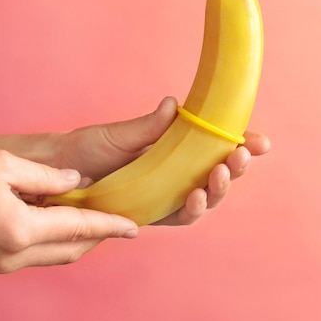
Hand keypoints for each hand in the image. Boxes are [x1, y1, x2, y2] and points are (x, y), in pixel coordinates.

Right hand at [0, 150, 137, 272]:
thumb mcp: (1, 164)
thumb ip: (46, 176)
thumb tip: (75, 183)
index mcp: (20, 229)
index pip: (80, 228)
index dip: (111, 225)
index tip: (134, 226)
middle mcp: (12, 255)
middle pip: (71, 249)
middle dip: (96, 235)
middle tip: (115, 217)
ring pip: (52, 256)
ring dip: (74, 239)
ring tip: (89, 217)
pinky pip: (31, 256)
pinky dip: (50, 241)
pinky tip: (52, 221)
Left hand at [51, 97, 270, 225]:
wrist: (59, 171)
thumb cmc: (88, 148)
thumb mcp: (120, 135)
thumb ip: (149, 127)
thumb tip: (174, 104)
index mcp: (175, 146)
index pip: (215, 145)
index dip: (242, 144)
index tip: (261, 141)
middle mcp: (176, 171)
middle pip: (218, 172)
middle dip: (236, 165)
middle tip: (241, 155)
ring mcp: (166, 194)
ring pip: (206, 196)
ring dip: (219, 188)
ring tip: (221, 173)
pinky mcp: (152, 213)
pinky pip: (180, 216)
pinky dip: (192, 209)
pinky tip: (195, 198)